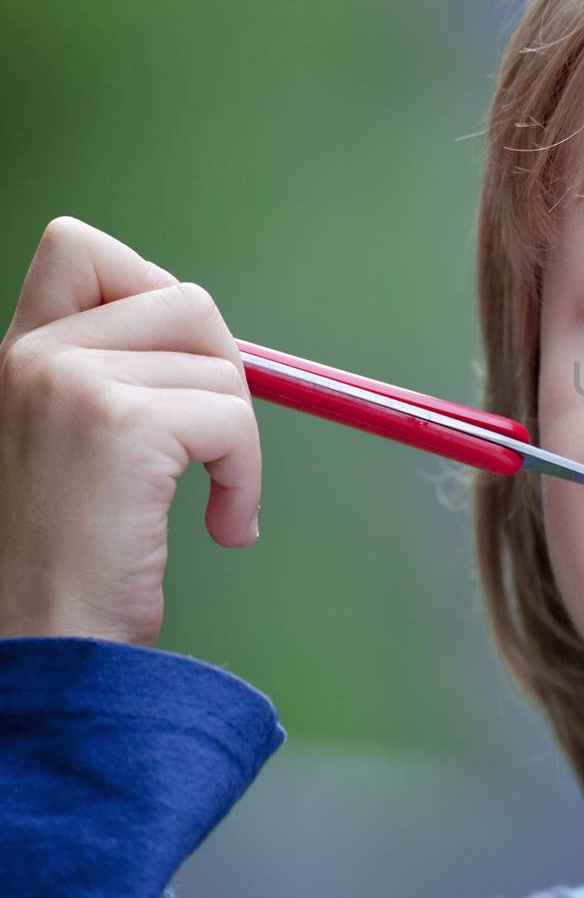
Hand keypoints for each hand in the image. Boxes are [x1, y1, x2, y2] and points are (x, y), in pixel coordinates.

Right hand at [0, 216, 260, 644]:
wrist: (44, 650)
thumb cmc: (68, 567)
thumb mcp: (70, 449)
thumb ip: (115, 382)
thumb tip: (213, 349)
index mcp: (17, 353)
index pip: (79, 246)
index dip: (152, 288)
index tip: (175, 369)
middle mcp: (33, 353)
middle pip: (184, 299)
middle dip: (225, 373)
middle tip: (216, 446)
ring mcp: (73, 381)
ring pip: (221, 364)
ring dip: (241, 439)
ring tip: (214, 500)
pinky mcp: (122, 423)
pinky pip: (234, 419)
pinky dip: (247, 476)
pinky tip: (224, 526)